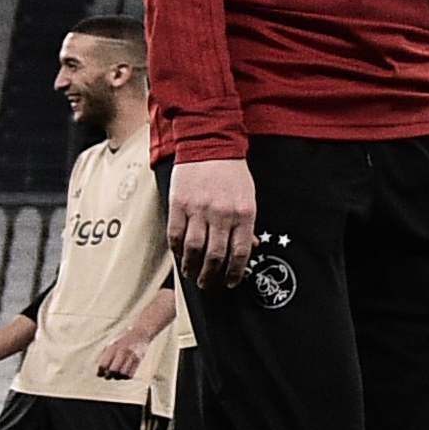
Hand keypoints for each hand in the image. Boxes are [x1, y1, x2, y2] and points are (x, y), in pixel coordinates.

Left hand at [94, 331, 148, 380]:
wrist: (140, 332)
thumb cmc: (122, 340)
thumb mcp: (111, 344)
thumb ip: (104, 356)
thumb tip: (100, 371)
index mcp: (113, 348)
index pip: (103, 365)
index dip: (100, 372)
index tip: (100, 373)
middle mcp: (122, 351)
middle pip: (113, 371)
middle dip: (108, 376)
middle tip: (107, 376)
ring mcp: (131, 356)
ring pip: (122, 374)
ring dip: (117, 377)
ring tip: (116, 375)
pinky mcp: (139, 359)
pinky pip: (131, 374)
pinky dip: (125, 377)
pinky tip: (124, 374)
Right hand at [169, 156, 258, 284]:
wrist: (210, 144)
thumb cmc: (232, 173)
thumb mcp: (249, 196)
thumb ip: (248, 223)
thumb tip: (252, 247)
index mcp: (244, 212)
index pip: (240, 252)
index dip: (235, 272)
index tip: (232, 282)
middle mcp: (222, 213)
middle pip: (216, 255)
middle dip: (212, 276)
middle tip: (209, 285)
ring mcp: (198, 209)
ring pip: (194, 249)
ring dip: (192, 267)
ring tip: (192, 275)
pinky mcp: (179, 205)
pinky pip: (176, 235)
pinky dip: (177, 250)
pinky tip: (180, 257)